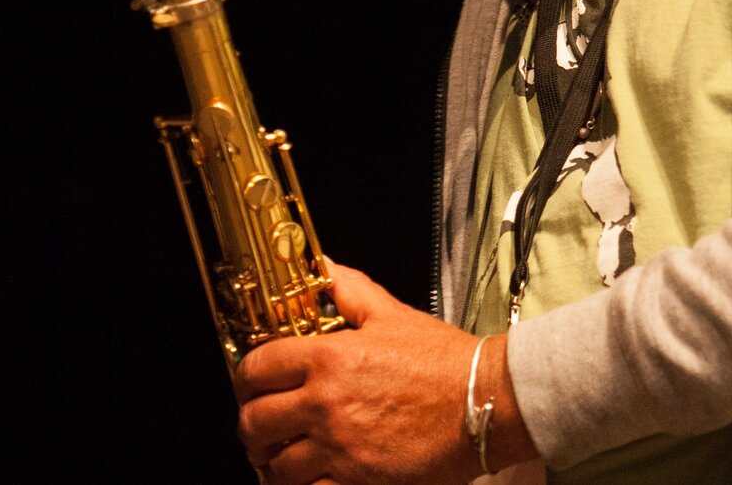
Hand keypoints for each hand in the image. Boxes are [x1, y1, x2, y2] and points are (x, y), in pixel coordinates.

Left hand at [233, 259, 532, 484]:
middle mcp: (326, 404)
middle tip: (263, 422)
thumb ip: (350, 290)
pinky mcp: (356, 481)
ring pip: (275, 466)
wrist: (484, 402)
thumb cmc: (444, 362)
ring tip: (285, 454)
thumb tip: (323, 268)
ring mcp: (338, 448)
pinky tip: (313, 476)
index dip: (247, 376)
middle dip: (252, 423)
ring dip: (274, 460)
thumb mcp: (394, 314)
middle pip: (254, 422)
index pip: (257, 367)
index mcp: (330, 358)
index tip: (253, 382)